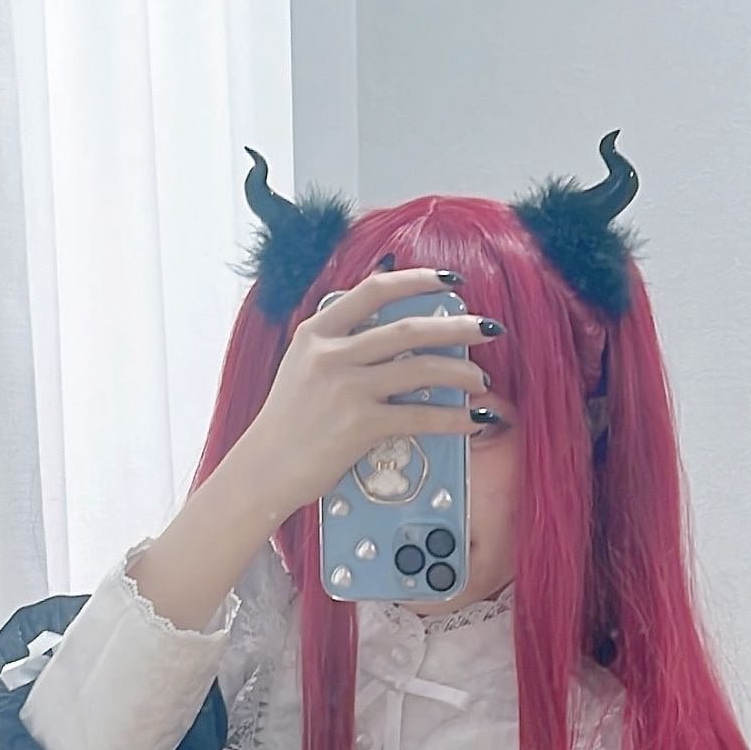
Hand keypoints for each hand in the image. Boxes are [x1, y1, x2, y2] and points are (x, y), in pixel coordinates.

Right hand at [234, 267, 500, 523]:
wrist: (263, 470)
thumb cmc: (287, 422)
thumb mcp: (302, 365)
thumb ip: (338, 339)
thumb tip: (389, 318)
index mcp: (317, 331)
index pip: (375, 290)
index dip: (419, 279)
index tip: (452, 281)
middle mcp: (331, 354)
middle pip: (409, 328)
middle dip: (458, 326)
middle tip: (488, 329)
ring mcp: (345, 389)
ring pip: (421, 369)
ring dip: (462, 372)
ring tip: (481, 380)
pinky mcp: (358, 425)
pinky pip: (421, 415)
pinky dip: (455, 418)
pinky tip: (475, 420)